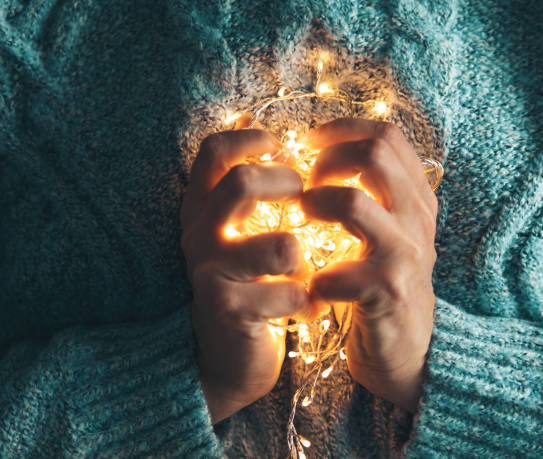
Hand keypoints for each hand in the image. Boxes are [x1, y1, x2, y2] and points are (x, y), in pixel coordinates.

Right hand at [181, 127, 316, 423]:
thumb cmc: (247, 282)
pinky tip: (307, 309)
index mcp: (202, 209)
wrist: (229, 354)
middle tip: (305, 197)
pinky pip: (290, 292)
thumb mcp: (240, 229)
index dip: (251, 139)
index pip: (213, 152)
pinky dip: (309, 300)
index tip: (282, 147)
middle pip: (242, 182)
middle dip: (288, 183)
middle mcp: (199, 234)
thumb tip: (259, 124)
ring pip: (279, 245)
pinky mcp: (230, 310)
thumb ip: (248, 189)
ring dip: (305, 255)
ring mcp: (211, 273)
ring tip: (303, 269)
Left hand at [302, 118, 437, 412]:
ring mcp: (407, 253)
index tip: (310, 143)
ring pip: (352, 201)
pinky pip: (340, 269)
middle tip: (305, 184)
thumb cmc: (383, 286)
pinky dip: (316, 276)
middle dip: (326, 160)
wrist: (407, 351)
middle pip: (374, 153)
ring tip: (303, 222)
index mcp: (417, 199)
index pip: (387, 137)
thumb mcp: (386, 234)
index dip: (343, 130)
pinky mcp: (389, 291)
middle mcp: (418, 218)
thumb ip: (370, 197)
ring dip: (314, 205)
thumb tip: (320, 156)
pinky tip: (315, 287)